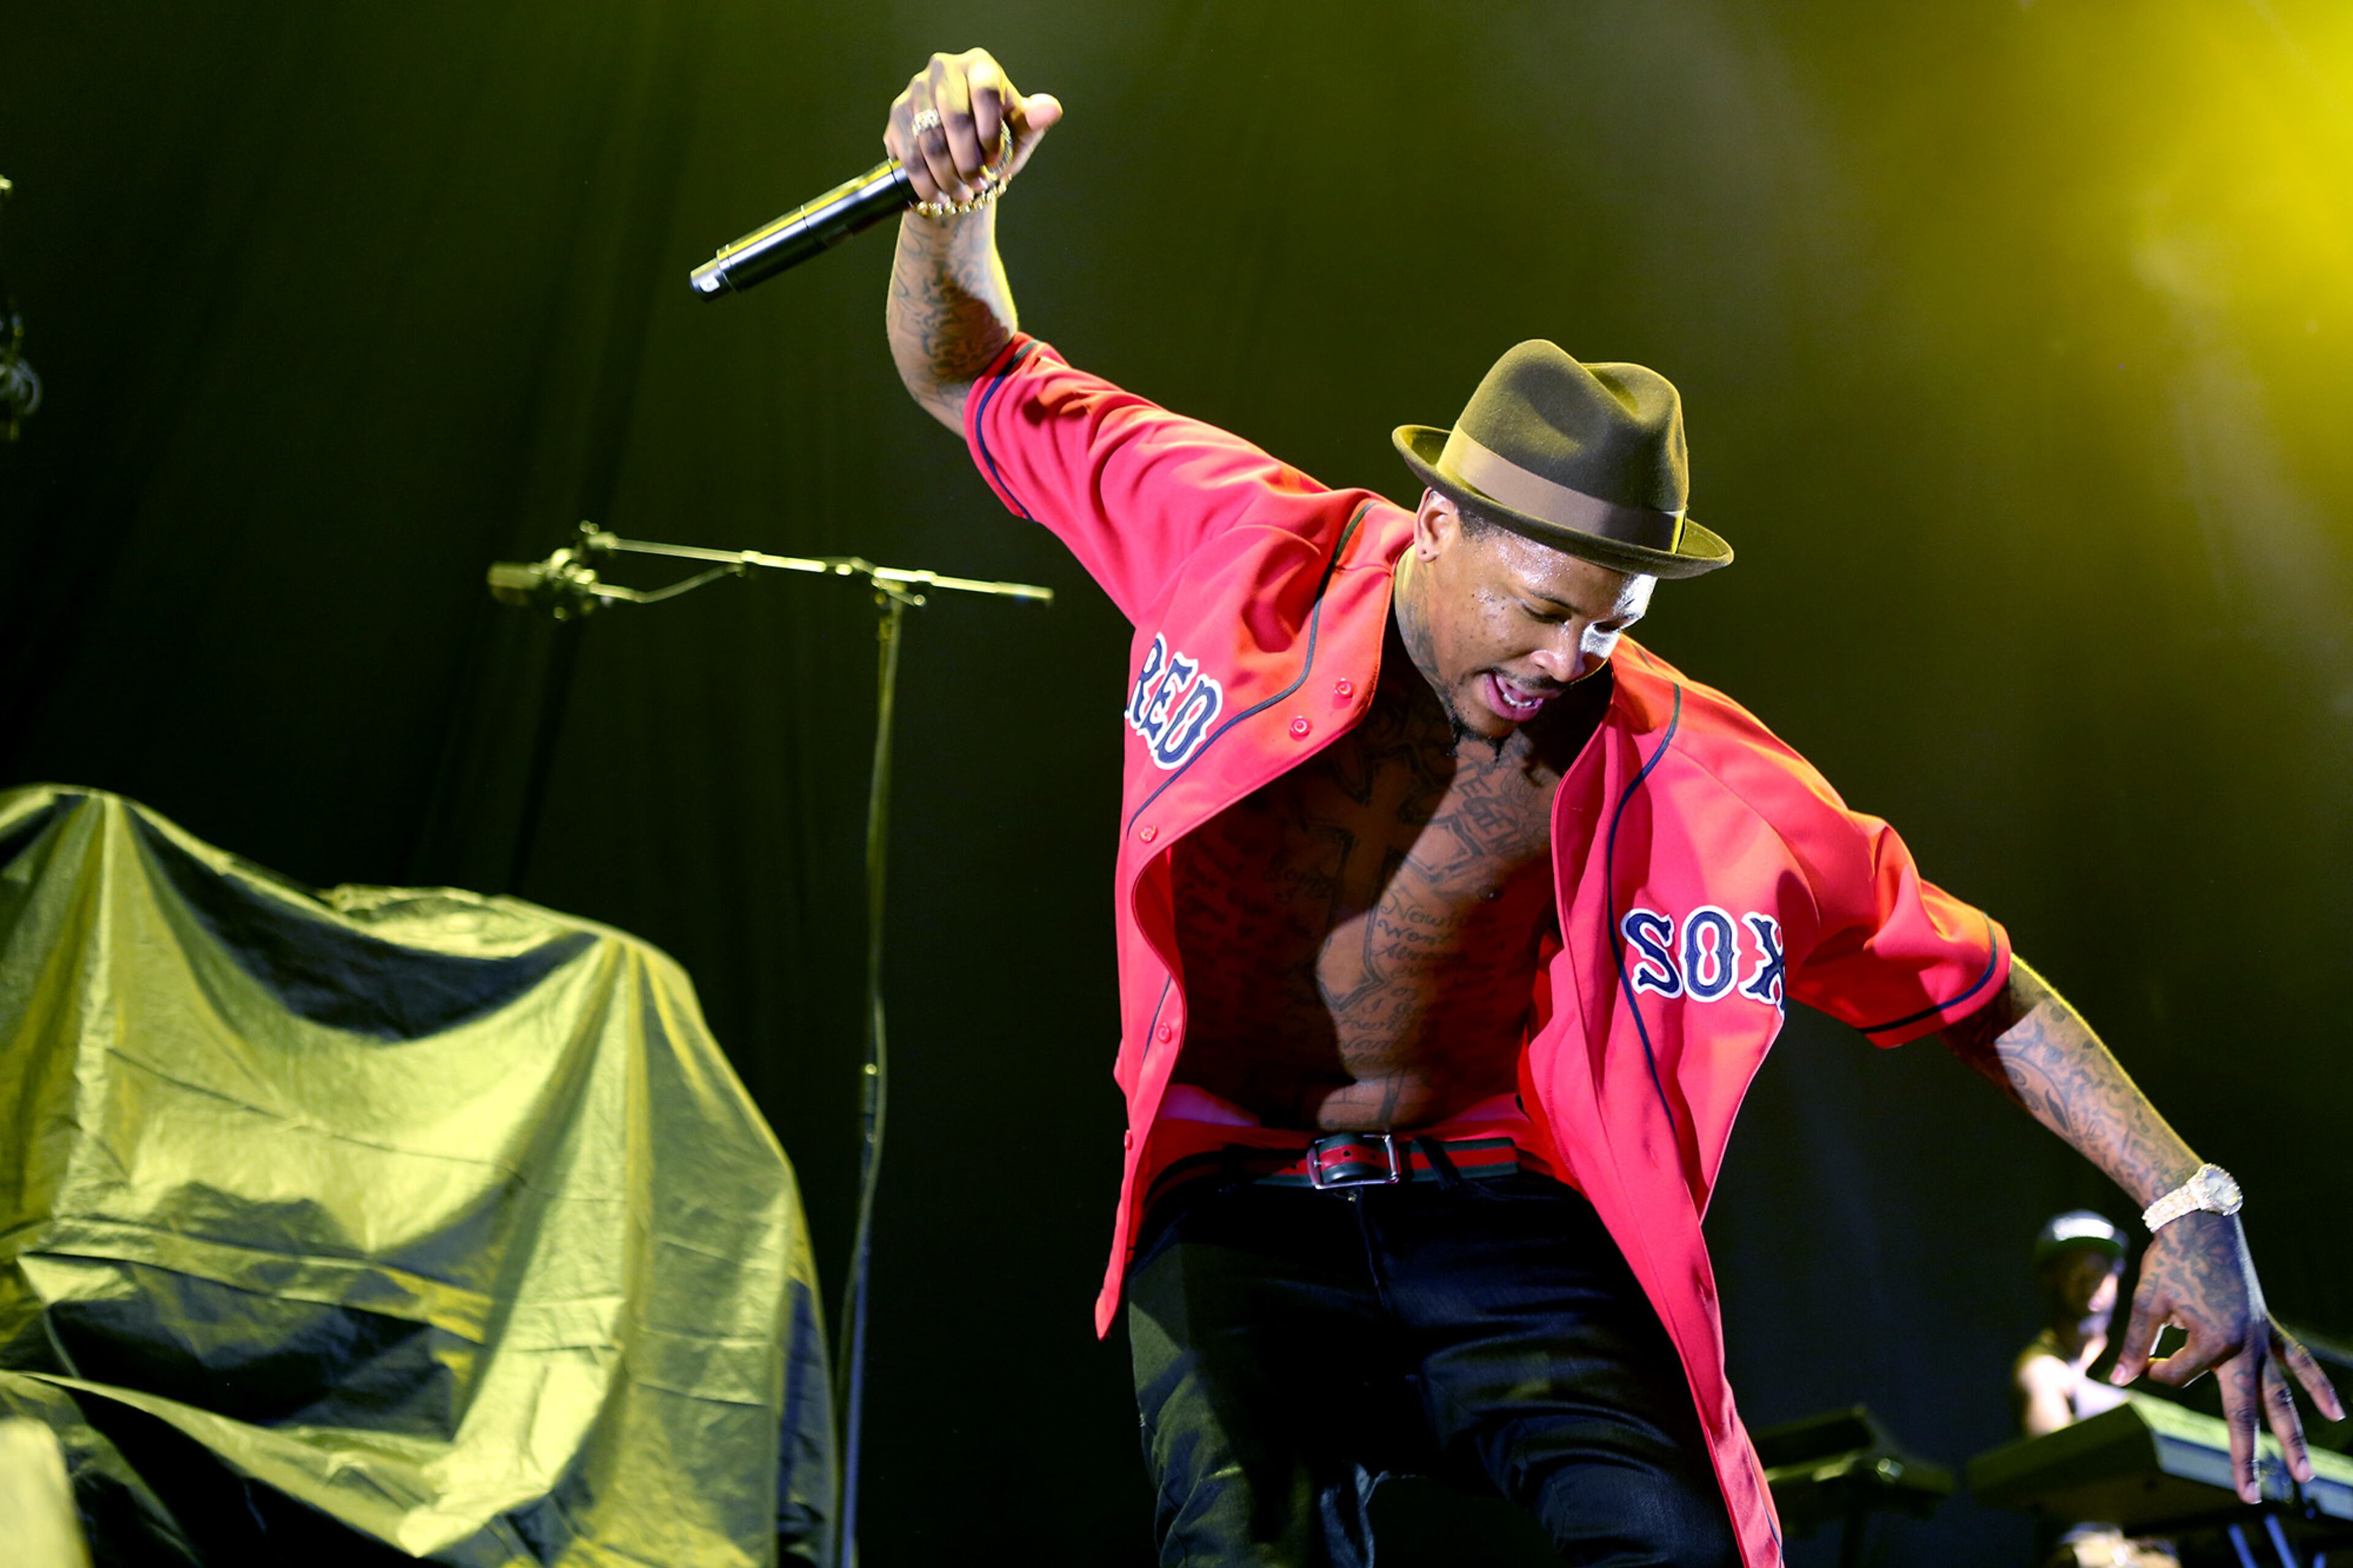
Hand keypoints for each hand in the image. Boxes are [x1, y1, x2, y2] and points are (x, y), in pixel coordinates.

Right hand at [885, 49, 1063, 205]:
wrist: (958, 156)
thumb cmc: (995, 141)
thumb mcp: (1018, 134)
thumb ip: (1033, 121)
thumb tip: (1050, 109)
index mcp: (979, 65)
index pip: (985, 91)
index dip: (991, 131)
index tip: (995, 161)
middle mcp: (944, 68)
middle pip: (954, 117)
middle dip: (968, 160)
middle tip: (978, 184)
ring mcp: (916, 90)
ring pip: (929, 139)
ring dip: (947, 175)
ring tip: (963, 194)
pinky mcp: (897, 114)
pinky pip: (909, 153)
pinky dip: (926, 182)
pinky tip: (939, 196)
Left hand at [2110, 1210, 2344, 1502]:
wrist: (2201, 1222)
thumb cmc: (2169, 1261)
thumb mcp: (2147, 1301)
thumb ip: (2135, 1345)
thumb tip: (2118, 1379)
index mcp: (2212, 1341)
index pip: (2178, 1377)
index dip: (2155, 1368)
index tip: (2144, 1355)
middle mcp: (2244, 1346)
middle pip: (2245, 1413)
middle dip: (2245, 1456)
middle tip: (2249, 1498)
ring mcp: (2262, 1339)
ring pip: (2280, 1397)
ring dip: (2292, 1437)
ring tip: (2303, 1477)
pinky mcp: (2268, 1328)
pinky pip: (2298, 1361)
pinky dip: (2316, 1386)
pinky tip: (2335, 1414)